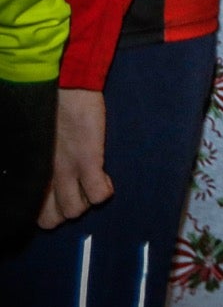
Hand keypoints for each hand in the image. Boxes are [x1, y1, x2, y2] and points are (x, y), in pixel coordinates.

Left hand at [38, 88, 112, 227]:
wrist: (64, 86)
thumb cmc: (48, 108)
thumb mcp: (35, 142)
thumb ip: (39, 160)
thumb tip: (46, 172)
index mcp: (33, 172)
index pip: (33, 213)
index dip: (48, 210)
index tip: (58, 196)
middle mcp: (46, 177)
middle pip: (52, 220)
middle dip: (65, 210)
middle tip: (74, 191)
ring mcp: (67, 170)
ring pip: (75, 212)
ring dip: (86, 201)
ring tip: (91, 183)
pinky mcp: (87, 159)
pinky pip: (98, 193)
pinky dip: (104, 191)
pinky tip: (105, 178)